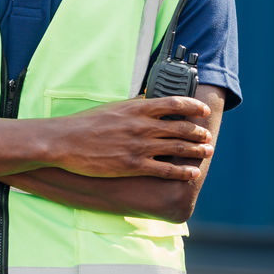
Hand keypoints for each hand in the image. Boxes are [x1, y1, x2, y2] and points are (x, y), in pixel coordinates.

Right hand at [49, 95, 214, 180]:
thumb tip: (150, 101)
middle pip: (181, 127)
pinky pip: (165, 170)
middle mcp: (142, 126)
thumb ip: (134, 106)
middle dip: (199, 132)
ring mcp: (139, 146)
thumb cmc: (86, 123)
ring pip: (177, 148)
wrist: (65, 142)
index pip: (174, 103)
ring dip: (196, 150)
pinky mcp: (133, 166)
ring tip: (207, 151)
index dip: (193, 107)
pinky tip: (192, 173)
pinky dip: (182, 171)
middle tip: (207, 136)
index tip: (203, 110)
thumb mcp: (113, 107)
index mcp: (137, 108)